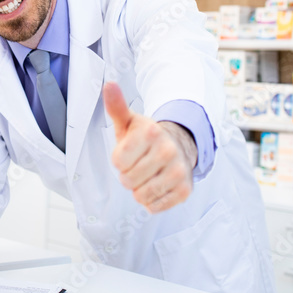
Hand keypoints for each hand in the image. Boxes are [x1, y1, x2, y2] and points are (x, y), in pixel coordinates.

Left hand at [102, 82, 194, 213]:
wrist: (179, 146)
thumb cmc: (146, 137)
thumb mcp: (129, 122)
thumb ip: (116, 106)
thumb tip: (108, 85)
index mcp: (152, 132)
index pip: (118, 162)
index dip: (119, 160)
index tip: (129, 152)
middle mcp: (168, 151)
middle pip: (128, 181)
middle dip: (128, 175)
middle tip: (139, 165)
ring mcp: (179, 172)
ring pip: (140, 195)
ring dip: (139, 189)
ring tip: (148, 174)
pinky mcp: (184, 190)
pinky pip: (154, 206)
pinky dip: (151, 200)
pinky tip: (157, 184)